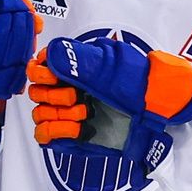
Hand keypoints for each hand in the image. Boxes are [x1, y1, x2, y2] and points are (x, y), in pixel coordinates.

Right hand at [27, 37, 191, 165]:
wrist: (155, 110)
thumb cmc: (137, 83)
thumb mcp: (108, 66)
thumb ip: (76, 59)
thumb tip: (49, 55)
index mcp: (72, 67)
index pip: (36, 67)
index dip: (41, 73)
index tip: (55, 77)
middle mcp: (67, 88)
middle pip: (35, 92)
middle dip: (53, 96)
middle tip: (76, 97)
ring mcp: (67, 112)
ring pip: (39, 114)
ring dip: (58, 114)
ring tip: (83, 114)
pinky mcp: (69, 135)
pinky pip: (44, 135)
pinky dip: (56, 131)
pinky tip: (77, 129)